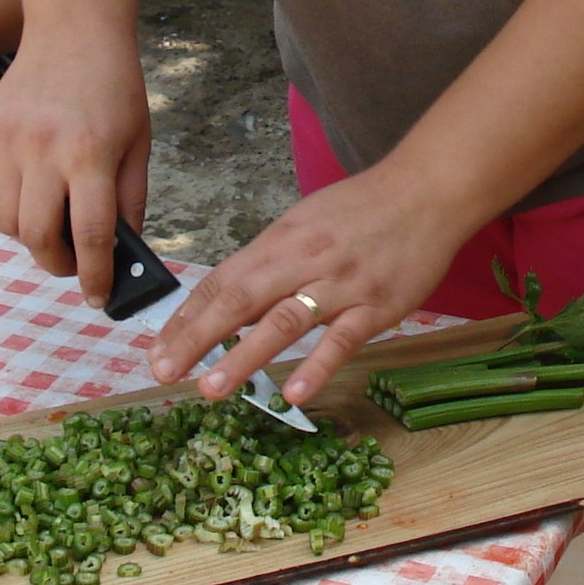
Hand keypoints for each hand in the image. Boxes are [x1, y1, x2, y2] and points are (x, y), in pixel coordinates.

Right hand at [0, 26, 150, 307]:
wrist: (73, 29)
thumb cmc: (114, 88)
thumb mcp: (138, 144)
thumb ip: (129, 201)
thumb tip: (121, 255)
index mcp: (90, 154)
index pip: (90, 236)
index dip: (95, 276)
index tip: (99, 297)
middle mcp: (43, 150)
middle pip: (39, 238)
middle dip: (57, 264)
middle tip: (74, 264)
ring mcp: (8, 141)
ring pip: (7, 222)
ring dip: (31, 237)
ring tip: (54, 226)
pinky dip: (10, 207)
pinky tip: (33, 194)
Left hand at [146, 160, 469, 410]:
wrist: (426, 190)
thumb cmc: (364, 208)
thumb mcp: (306, 223)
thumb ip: (272, 262)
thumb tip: (235, 300)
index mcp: (280, 240)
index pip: (222, 280)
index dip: (187, 316)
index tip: (158, 347)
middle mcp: (302, 259)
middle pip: (238, 300)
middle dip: (195, 337)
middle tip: (162, 371)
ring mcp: (340, 283)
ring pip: (282, 322)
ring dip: (242, 357)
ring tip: (210, 388)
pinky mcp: (376, 304)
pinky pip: (342, 339)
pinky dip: (316, 366)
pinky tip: (294, 394)